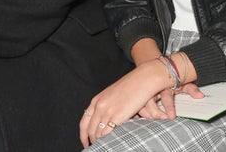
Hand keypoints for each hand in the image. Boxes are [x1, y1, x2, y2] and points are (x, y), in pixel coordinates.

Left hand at [79, 57, 196, 145]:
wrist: (142, 80)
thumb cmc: (131, 87)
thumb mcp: (113, 96)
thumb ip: (106, 106)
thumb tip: (104, 120)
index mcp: (96, 100)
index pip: (84, 122)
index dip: (83, 135)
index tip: (86, 142)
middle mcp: (99, 106)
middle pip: (89, 129)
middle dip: (91, 141)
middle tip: (96, 148)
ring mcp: (107, 111)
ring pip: (98, 133)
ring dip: (100, 143)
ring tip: (104, 148)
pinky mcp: (117, 115)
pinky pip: (108, 133)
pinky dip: (108, 141)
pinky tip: (111, 145)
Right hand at [137, 82, 203, 119]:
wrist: (155, 66)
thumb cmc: (170, 77)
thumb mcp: (181, 82)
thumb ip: (190, 89)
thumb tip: (200, 96)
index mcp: (163, 85)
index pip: (166, 97)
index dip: (169, 107)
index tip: (172, 117)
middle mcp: (152, 88)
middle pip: (148, 102)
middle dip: (154, 112)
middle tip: (161, 119)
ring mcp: (144, 91)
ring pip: (140, 103)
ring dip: (146, 113)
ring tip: (152, 119)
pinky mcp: (138, 95)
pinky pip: (136, 104)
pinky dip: (138, 111)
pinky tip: (140, 116)